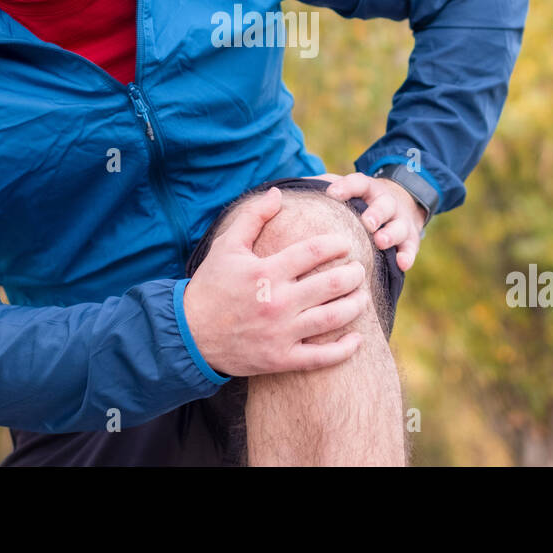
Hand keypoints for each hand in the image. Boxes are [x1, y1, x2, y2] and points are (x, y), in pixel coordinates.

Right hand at [182, 186, 368, 377]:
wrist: (189, 334)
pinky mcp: (281, 359)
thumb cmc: (211, 285)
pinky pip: (320, 358)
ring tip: (363, 296)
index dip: (336, 245)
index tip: (345, 244)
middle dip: (353, 274)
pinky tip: (357, 339)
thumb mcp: (226, 246)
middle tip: (359, 270)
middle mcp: (278, 302)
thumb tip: (278, 194)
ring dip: (355, 305)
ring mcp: (281, 333)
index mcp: (266, 271)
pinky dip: (343, 350)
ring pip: (332, 318)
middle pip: (331, 284)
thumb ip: (253, 217)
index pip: (314, 251)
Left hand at [311, 171, 425, 271]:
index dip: (346, 187)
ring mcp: (400, 221)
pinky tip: (402, 264)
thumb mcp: (342, 189)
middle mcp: (385, 203)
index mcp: (366, 189)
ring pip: (399, 226)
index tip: (331, 194)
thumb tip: (279, 192)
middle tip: (366, 222)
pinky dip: (407, 256)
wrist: (398, 205)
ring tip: (381, 242)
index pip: (358, 183)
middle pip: (383, 204)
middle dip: (376, 213)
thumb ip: (318, 188)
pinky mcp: (409, 240)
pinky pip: (410, 248)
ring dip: (391, 234)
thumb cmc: (357, 202)